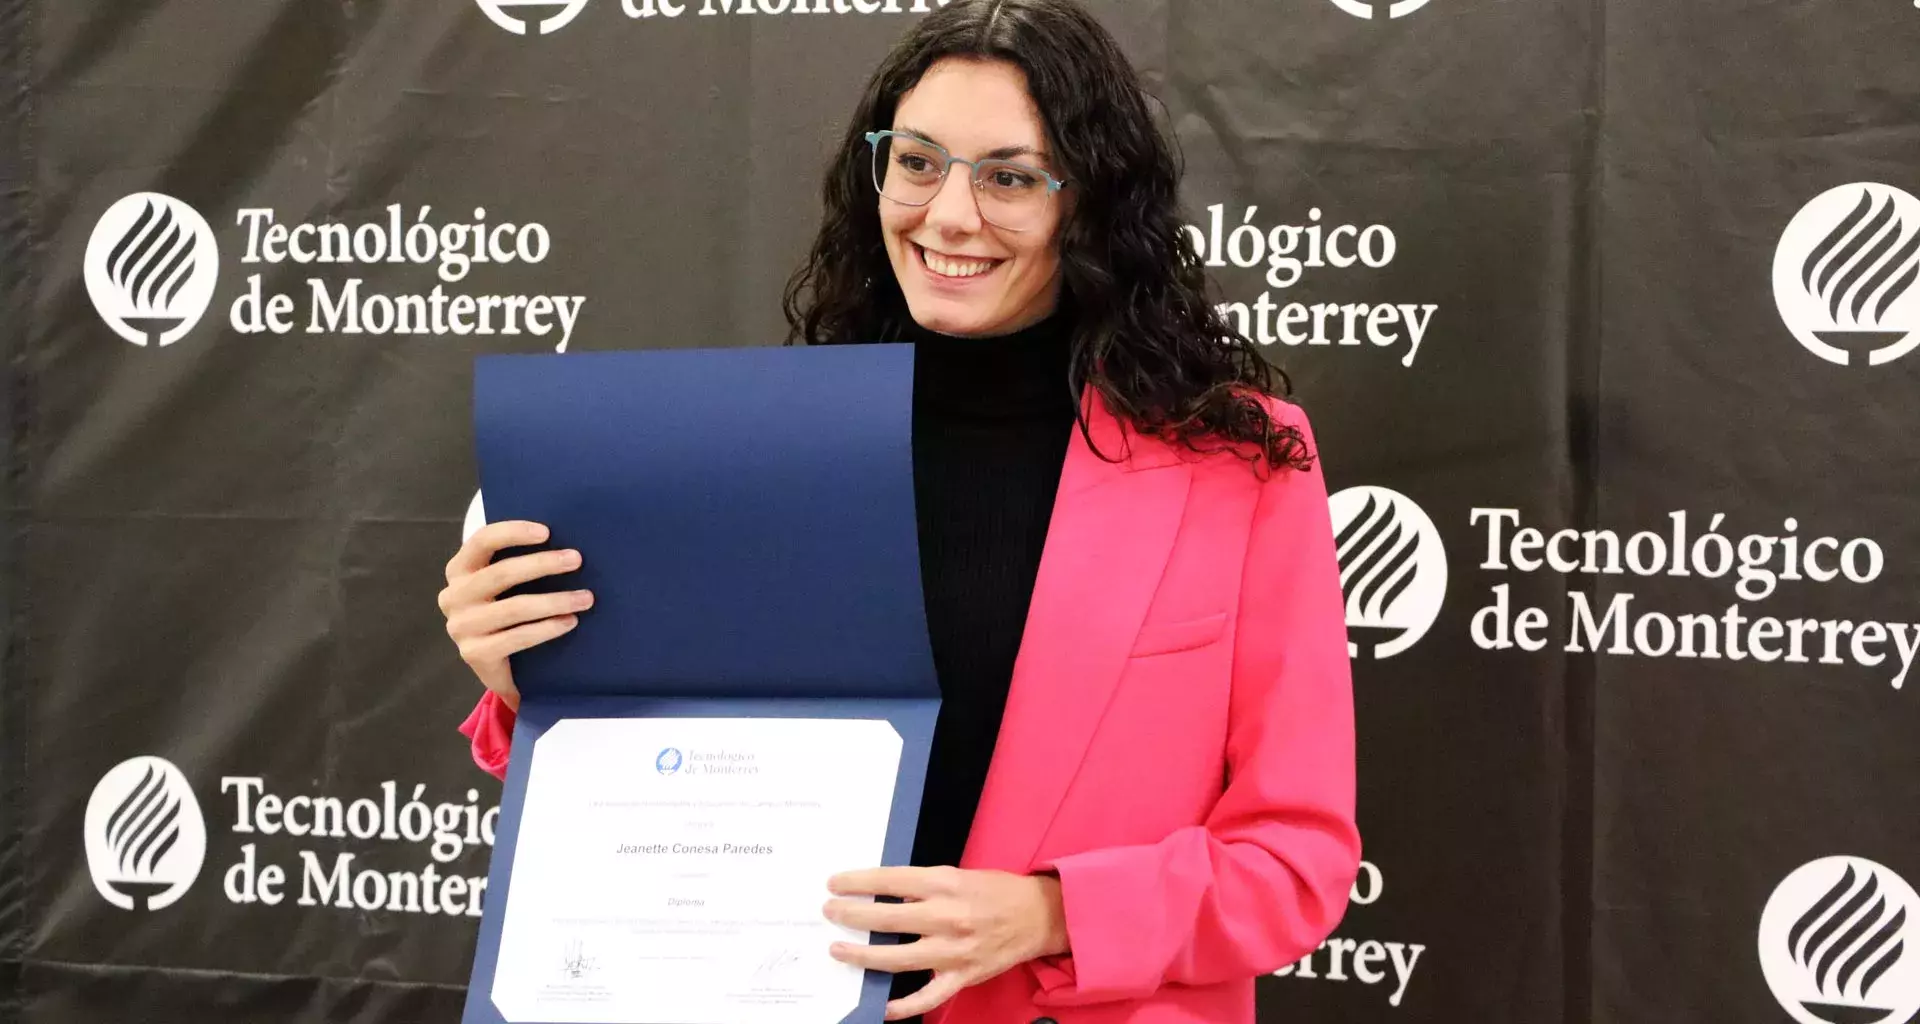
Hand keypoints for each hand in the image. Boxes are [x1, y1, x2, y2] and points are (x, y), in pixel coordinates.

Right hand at [437, 520, 592, 711]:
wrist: (499, 665)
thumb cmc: (508, 612)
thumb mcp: (505, 585)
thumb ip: (519, 562)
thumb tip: (564, 544)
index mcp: (459, 570)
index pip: (481, 541)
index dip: (513, 532)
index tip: (547, 532)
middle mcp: (454, 596)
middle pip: (501, 573)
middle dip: (543, 564)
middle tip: (576, 560)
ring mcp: (461, 627)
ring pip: (514, 608)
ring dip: (555, 600)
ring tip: (585, 598)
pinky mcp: (474, 654)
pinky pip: (518, 637)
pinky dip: (548, 628)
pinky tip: (570, 621)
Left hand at [822, 866, 1068, 1019]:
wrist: (1038, 916)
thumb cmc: (996, 891)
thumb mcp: (958, 875)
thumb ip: (923, 885)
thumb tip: (885, 893)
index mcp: (946, 884)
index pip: (891, 881)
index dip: (858, 882)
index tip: (835, 883)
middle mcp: (947, 917)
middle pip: (888, 918)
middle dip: (852, 915)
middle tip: (830, 912)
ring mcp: (953, 951)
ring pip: (898, 958)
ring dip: (864, 955)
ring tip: (839, 951)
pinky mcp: (962, 976)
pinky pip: (928, 996)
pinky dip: (904, 1005)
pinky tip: (882, 1006)